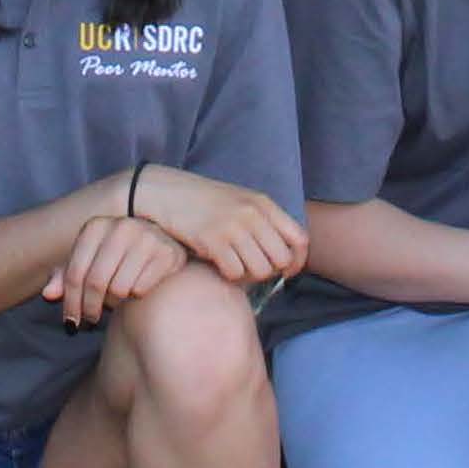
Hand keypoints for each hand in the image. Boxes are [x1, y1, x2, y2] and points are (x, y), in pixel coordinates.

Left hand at [41, 215, 187, 327]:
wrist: (159, 246)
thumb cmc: (115, 259)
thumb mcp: (87, 264)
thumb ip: (65, 279)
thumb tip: (48, 294)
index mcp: (95, 226)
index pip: (74, 273)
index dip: (70, 303)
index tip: (70, 323)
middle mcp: (121, 226)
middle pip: (95, 282)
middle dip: (90, 308)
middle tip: (91, 320)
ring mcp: (147, 236)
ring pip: (119, 289)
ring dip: (115, 303)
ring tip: (116, 300)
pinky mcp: (168, 253)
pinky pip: (142, 289)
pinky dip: (136, 296)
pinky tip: (136, 291)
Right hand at [131, 165, 307, 283]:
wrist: (168, 192)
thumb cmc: (206, 200)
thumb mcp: (242, 201)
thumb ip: (265, 221)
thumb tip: (286, 255)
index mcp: (263, 204)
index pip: (299, 239)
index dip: (297, 261)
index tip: (287, 271)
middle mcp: (252, 214)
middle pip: (281, 259)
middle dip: (271, 270)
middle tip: (254, 268)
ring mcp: (233, 227)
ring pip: (260, 270)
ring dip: (249, 275)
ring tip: (236, 265)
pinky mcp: (213, 241)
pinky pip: (235, 272)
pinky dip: (230, 275)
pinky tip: (220, 265)